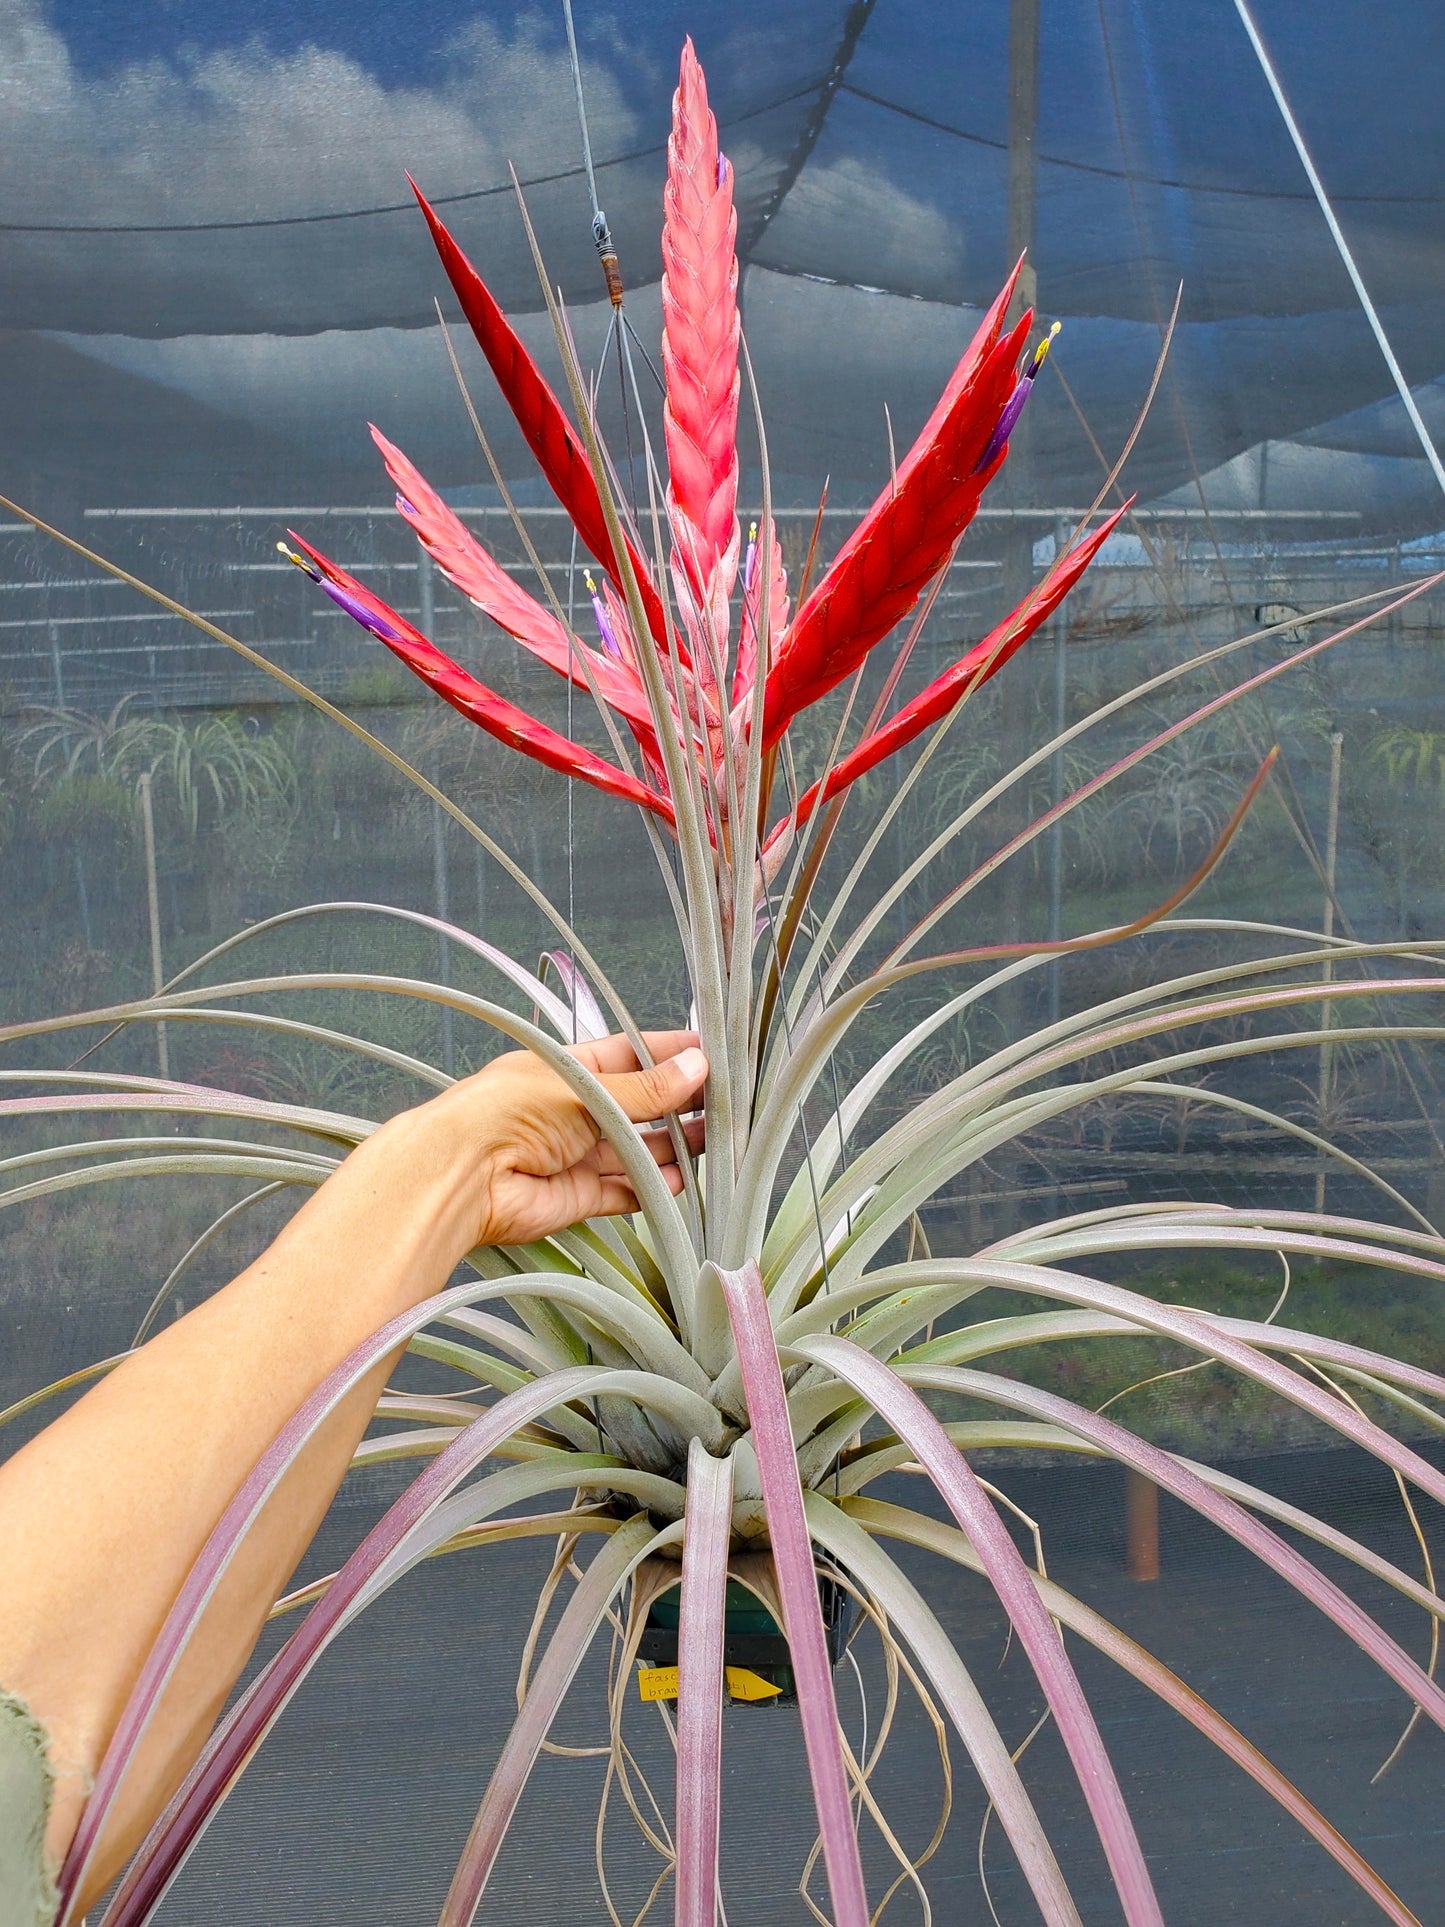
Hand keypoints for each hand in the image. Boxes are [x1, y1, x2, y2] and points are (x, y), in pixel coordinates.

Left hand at [438, 1030, 707, 1248]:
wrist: (460, 1176)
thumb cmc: (508, 1112)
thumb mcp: (585, 1089)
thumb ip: (644, 1088)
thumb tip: (697, 1067)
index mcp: (570, 1068)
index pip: (632, 1055)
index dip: (671, 1054)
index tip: (714, 1053)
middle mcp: (575, 1110)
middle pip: (640, 1105)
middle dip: (681, 1104)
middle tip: (728, 1103)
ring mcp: (577, 1154)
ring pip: (638, 1150)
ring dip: (675, 1146)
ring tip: (719, 1141)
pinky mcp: (577, 1196)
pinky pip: (625, 1190)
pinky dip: (653, 1187)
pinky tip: (682, 1180)